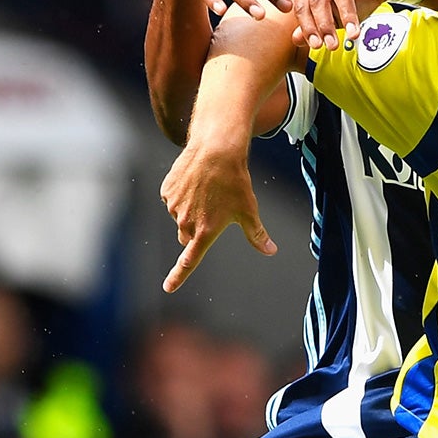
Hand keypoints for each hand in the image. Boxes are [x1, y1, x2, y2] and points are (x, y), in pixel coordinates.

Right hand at [159, 142, 276, 292]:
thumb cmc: (236, 182)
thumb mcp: (249, 210)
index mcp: (205, 232)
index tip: (168, 288)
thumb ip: (257, 234)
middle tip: (212, 213)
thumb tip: (271, 251)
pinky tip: (195, 181)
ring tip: (206, 190)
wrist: (216, 149)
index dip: (178, 276)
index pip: (189, 261)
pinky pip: (173, 199)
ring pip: (179, 216)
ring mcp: (174, 206)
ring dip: (189, 210)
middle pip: (186, 237)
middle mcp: (186, 223)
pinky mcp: (167, 190)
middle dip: (195, 231)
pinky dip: (182, 194)